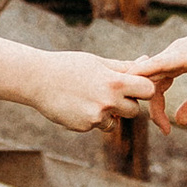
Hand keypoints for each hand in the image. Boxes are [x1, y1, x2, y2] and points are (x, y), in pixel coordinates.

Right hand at [23, 53, 159, 138]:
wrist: (38, 79)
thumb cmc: (69, 66)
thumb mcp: (97, 62)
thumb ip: (123, 66)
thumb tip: (146, 60)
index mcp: (114, 82)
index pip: (148, 90)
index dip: (144, 89)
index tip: (135, 86)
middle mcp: (108, 102)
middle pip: (135, 110)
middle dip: (127, 104)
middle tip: (111, 93)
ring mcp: (96, 117)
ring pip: (116, 121)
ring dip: (110, 114)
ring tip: (91, 98)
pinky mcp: (84, 126)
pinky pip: (98, 125)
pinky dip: (92, 118)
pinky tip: (77, 105)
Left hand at [135, 13, 186, 130]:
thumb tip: (180, 122)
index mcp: (177, 62)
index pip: (154, 87)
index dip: (156, 110)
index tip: (166, 129)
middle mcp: (172, 55)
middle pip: (146, 83)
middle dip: (150, 108)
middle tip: (163, 129)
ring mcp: (177, 52)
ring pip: (146, 74)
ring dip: (138, 93)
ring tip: (146, 117)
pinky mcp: (186, 54)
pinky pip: (159, 64)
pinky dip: (144, 73)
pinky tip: (135, 83)